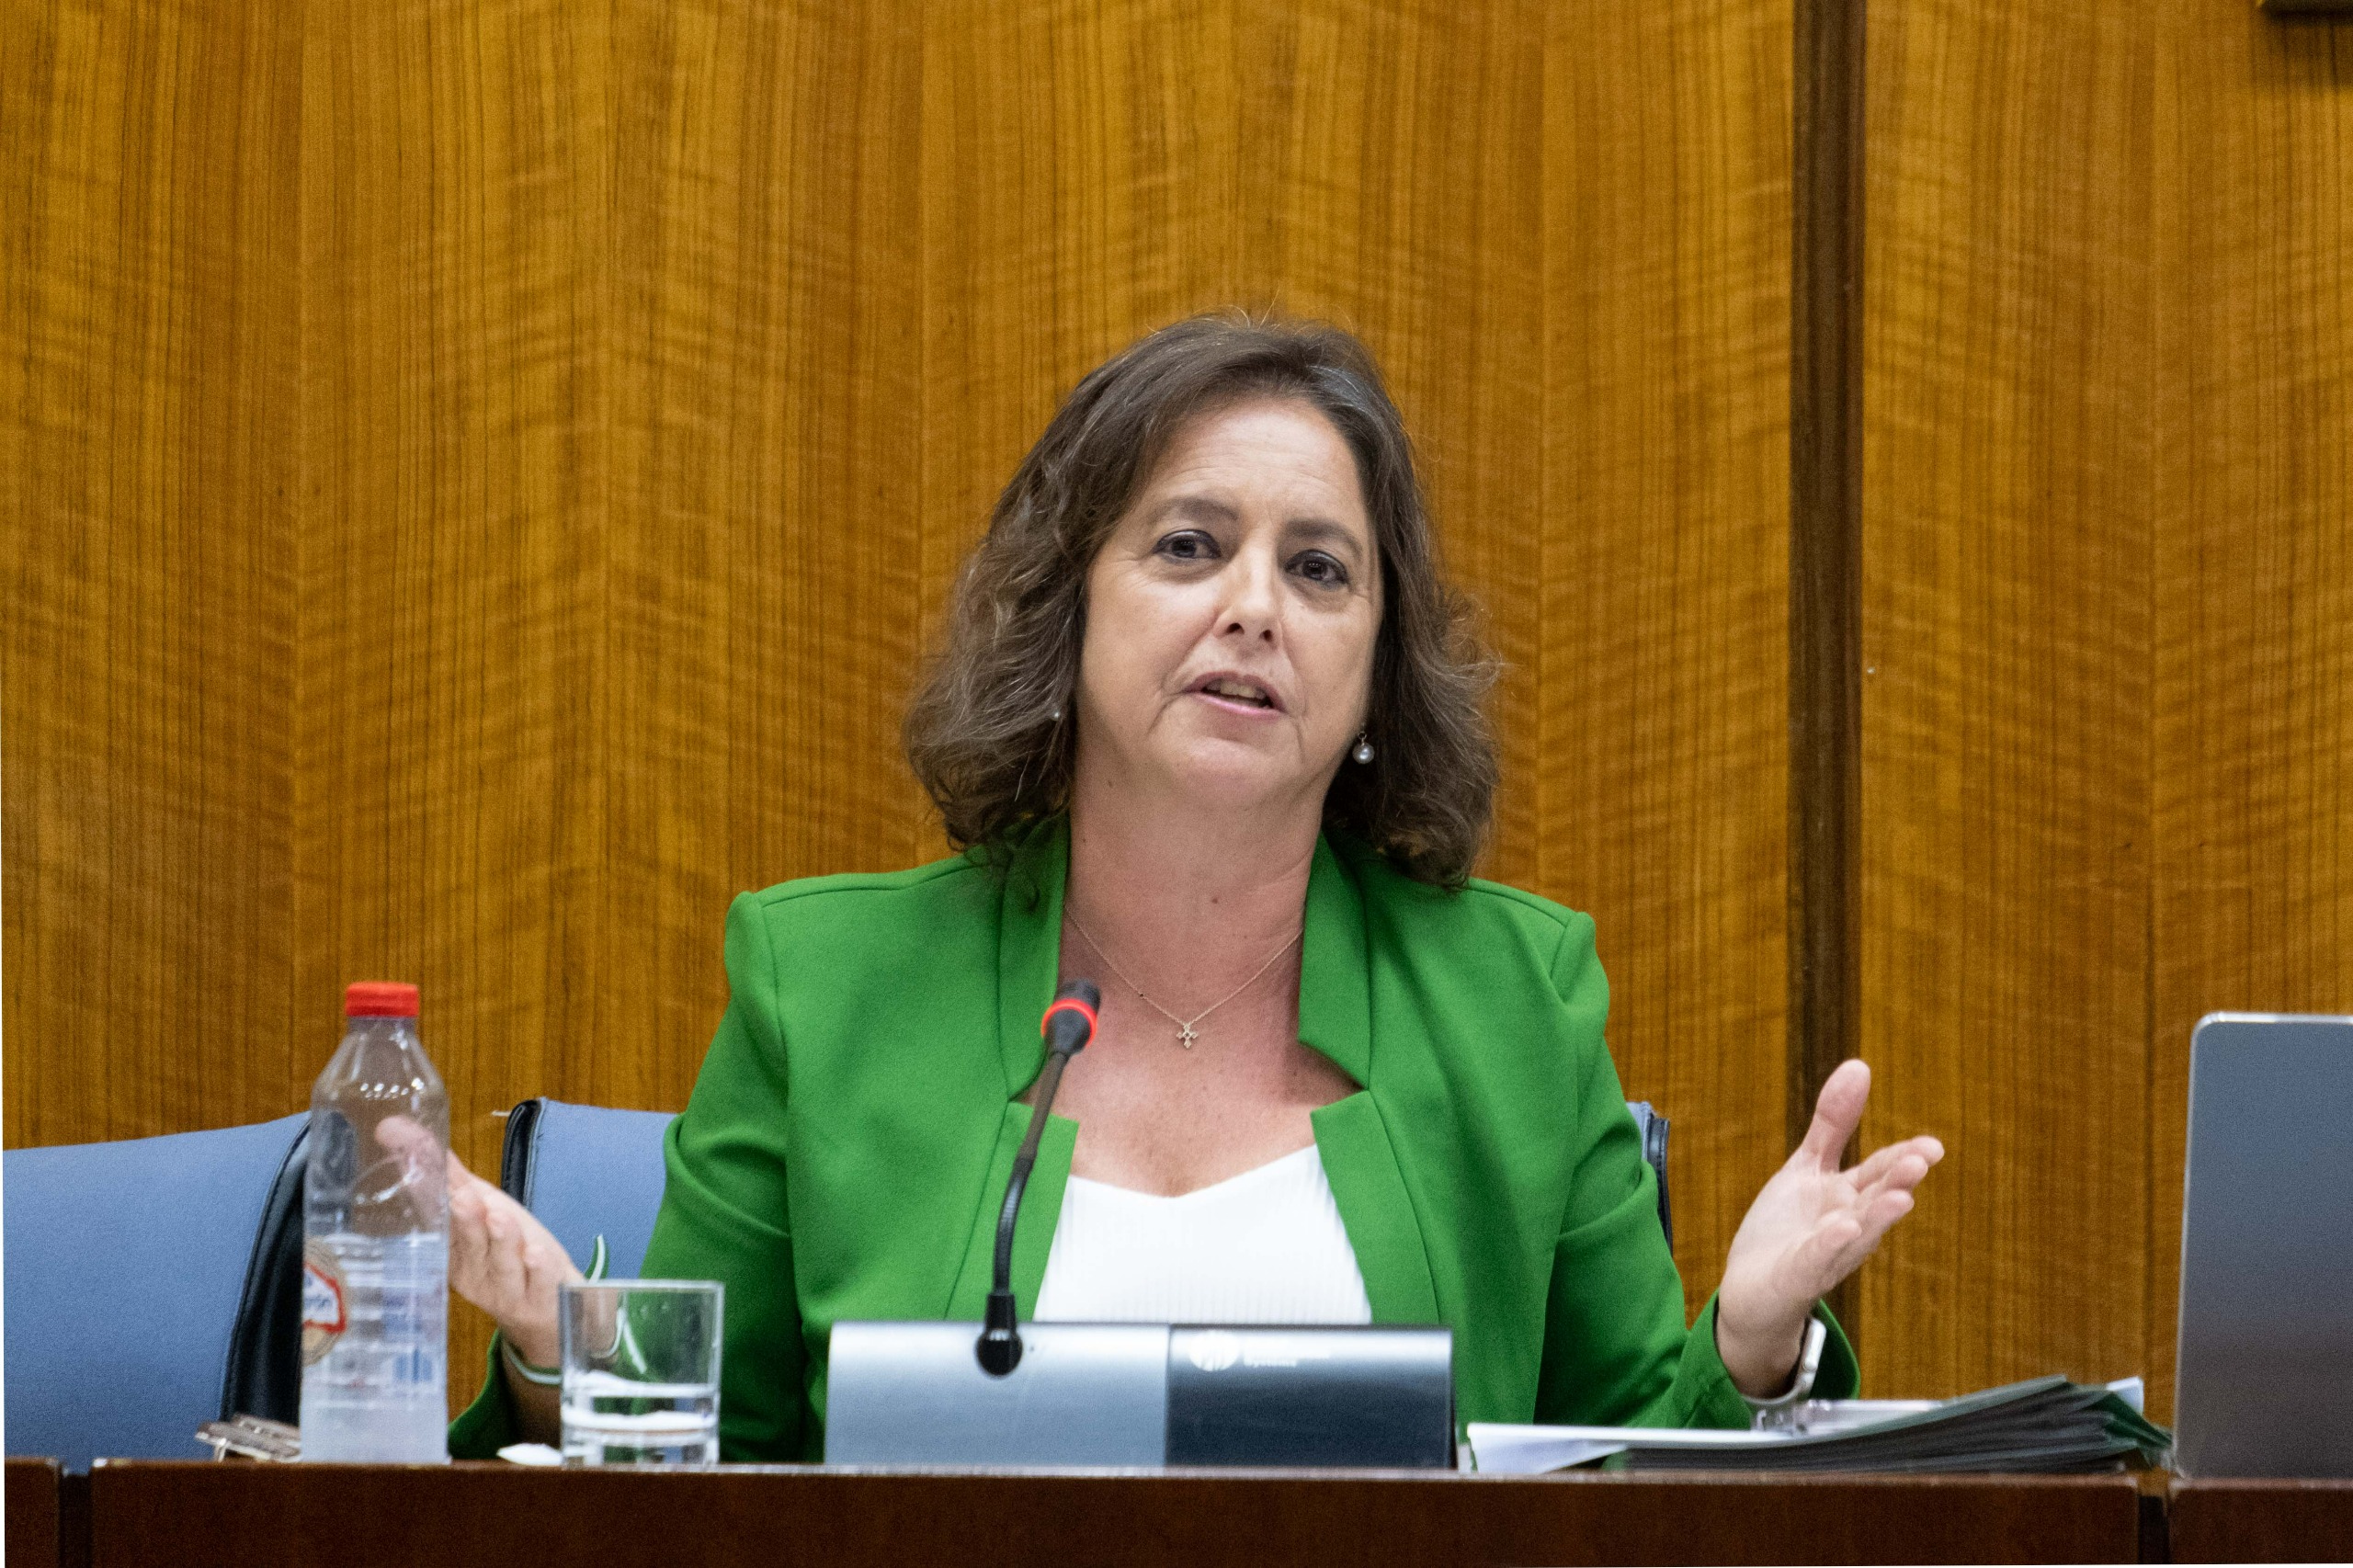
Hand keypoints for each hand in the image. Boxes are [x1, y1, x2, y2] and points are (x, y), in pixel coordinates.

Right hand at [376, 1116, 581, 1367]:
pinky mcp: (542, 1297)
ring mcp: (508, 1287)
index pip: (437, 1221)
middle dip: (466, 1220)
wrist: (546, 1308)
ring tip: (499, 1217)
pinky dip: (540, 1268)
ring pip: (503, 1264)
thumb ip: (445, 1171)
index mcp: (453, 1249)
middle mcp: (476, 1271)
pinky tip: (538, 1253)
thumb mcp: (480, 1206)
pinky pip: (542, 1282)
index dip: (429, 1198)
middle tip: (463, 1198)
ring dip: (501, 1240)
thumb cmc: (506, 1250)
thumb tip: (395, 1125)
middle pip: (470, 1243)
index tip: (417, 1174)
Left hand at [1715, 1060, 1941, 1395]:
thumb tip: (1860, 1064)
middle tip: (1923, 1159)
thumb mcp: (1807, 1167)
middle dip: (1899, 1180)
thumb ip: (1833, 1123)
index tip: (1931, 1147)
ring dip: (1879, 1215)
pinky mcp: (1798, 1275)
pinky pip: (1817, 1258)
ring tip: (1902, 1196)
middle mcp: (1847, 1225)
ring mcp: (1825, 1252)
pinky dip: (1830, 1243)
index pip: (1882, 1172)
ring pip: (1857, 1232)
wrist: (1753, 1290)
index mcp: (1851, 1197)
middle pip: (1877, 1199)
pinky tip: (1843, 1226)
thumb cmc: (1788, 1228)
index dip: (1905, 1158)